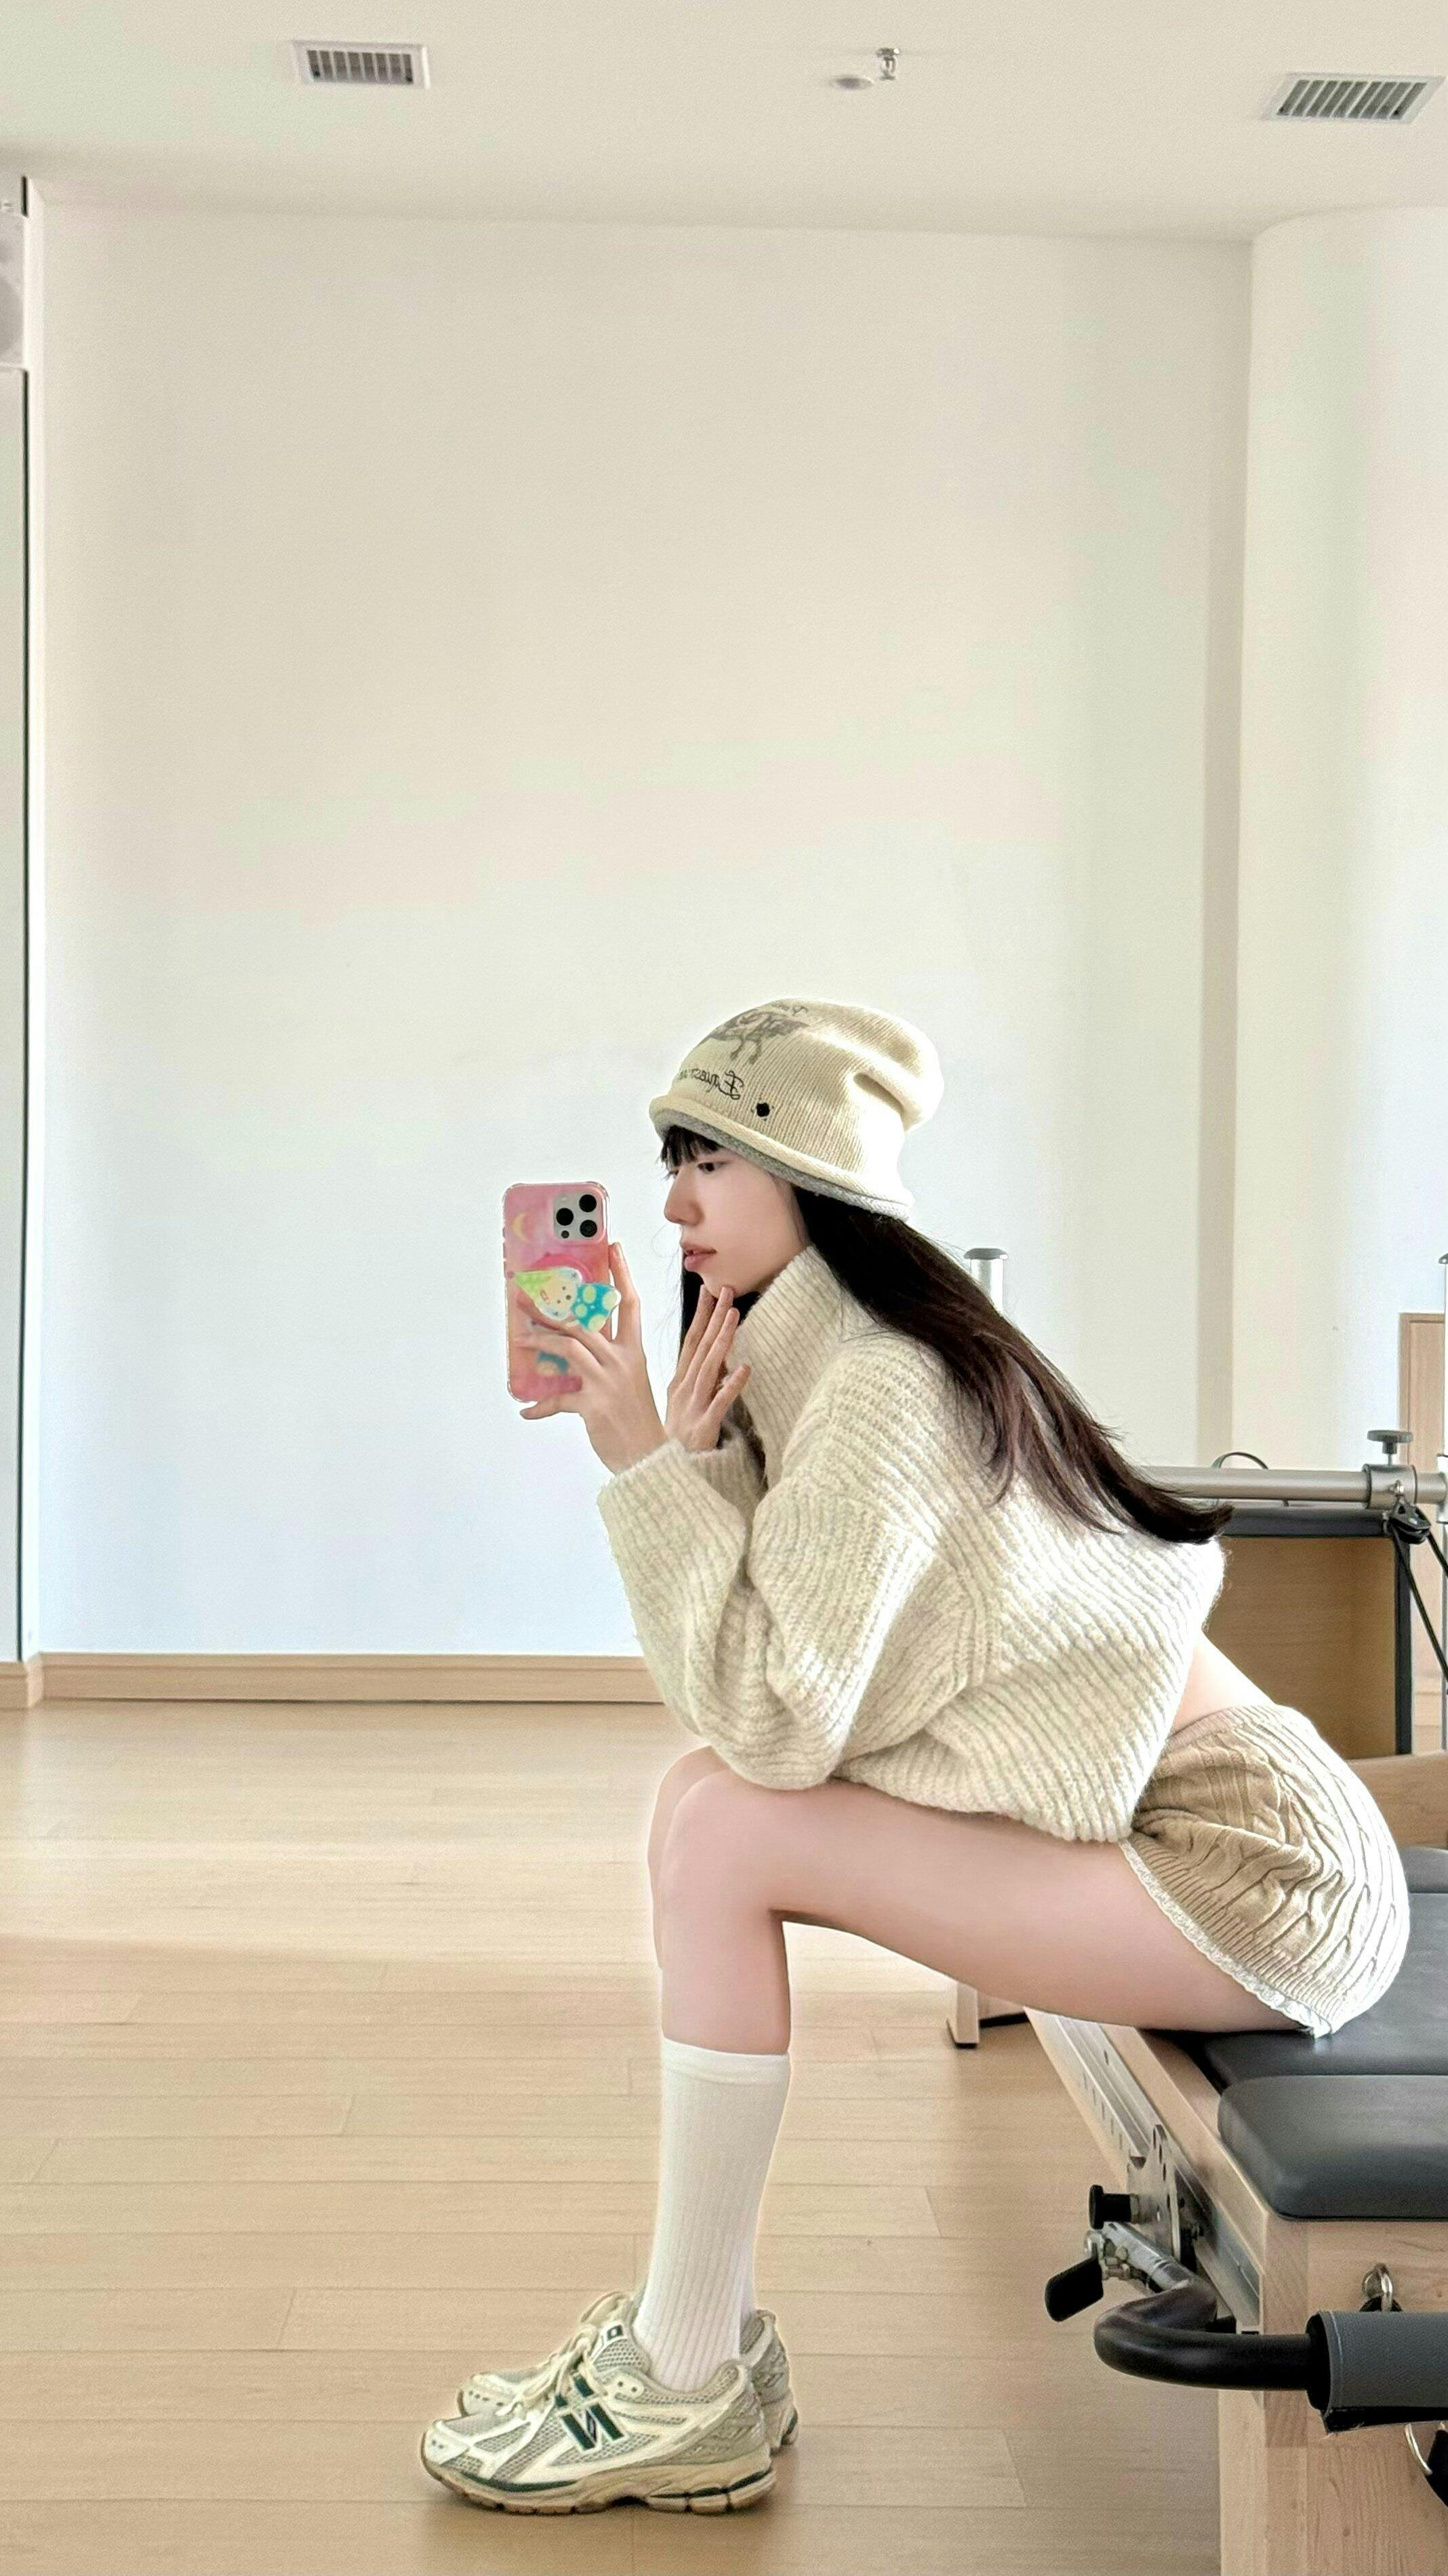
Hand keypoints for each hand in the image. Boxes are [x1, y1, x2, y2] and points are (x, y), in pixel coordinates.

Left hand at [513, 1242, 668, 1473]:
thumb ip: (608, 1362)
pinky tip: (526, 1411)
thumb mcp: (630, 1382)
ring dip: (539, 1338)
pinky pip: (558, 1398)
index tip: (612, 1248)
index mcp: (633, 1353)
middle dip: (551, 1306)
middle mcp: (620, 1361)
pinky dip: (540, 1405)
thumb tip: (576, 1350)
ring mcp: (606, 1381)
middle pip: (584, 1320)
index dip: (621, 1274)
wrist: (648, 1457)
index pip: (629, 1304)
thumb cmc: (638, 1421)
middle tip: (526, 1296)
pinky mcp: (591, 1404)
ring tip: (519, 1337)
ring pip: (568, 1346)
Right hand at [664, 1280, 751, 1453]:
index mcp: (679, 1382)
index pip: (690, 1342)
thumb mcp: (683, 1404)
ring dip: (722, 1339)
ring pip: (710, 1367)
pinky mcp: (705, 1426)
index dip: (700, 1317)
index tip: (708, 1291)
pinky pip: (720, 1402)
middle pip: (700, 1347)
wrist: (663, 1474)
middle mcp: (685, 1389)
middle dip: (713, 1317)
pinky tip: (745, 1368)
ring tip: (734, 1315)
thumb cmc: (676, 1440)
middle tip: (725, 1290)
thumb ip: (698, 1380)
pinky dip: (733, 1384)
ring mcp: (694, 1406)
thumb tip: (717, 1358)